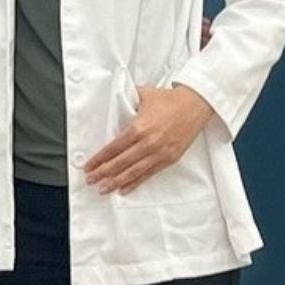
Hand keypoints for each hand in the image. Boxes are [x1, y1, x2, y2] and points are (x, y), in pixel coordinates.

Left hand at [86, 85, 214, 193]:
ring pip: (133, 172)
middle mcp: (148, 143)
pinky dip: (135, 182)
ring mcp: (159, 153)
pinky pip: (149, 174)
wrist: (195, 105)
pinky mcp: (169, 159)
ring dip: (116, 182)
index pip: (113, 148)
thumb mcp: (143, 95)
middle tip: (90, 180)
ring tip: (103, 189)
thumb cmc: (169, 99)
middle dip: (102, 173)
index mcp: (138, 127)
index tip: (89, 166)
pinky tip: (124, 189)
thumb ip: (126, 100)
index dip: (99, 159)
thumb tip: (113, 102)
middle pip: (120, 163)